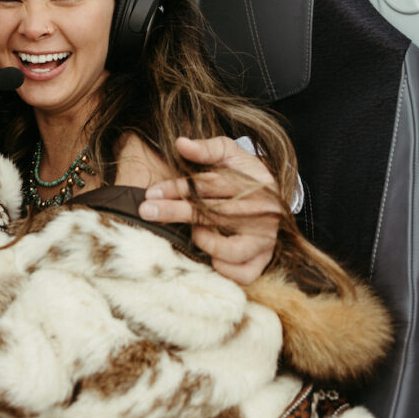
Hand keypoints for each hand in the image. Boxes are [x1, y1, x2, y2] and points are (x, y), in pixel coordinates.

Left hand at [138, 136, 281, 284]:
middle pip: (212, 214)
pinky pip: (244, 273)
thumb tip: (181, 143)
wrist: (273, 195)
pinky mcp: (263, 258)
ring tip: (191, 233)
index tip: (151, 193)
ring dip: (204, 242)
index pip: (209, 186)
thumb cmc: (244, 174)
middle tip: (145, 211)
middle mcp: (260, 213)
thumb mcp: (230, 153)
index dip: (177, 189)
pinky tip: (209, 257)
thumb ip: (207, 148)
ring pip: (230, 250)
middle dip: (174, 212)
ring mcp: (263, 239)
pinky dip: (224, 269)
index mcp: (251, 184)